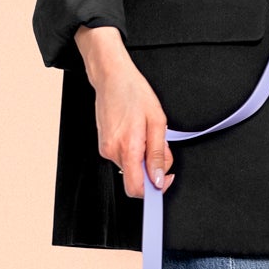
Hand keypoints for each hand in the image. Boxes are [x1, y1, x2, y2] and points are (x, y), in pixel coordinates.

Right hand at [74, 25, 174, 199]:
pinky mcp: (104, 145)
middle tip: (160, 145)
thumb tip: (158, 179)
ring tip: (147, 134)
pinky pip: (123, 158)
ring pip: (131, 168)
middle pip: (136, 178)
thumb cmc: (134, 93)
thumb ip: (158, 153)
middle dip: (152, 169)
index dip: (153, 191)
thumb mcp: (157, 121)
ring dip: (144, 158)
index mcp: (127, 147)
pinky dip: (135, 152)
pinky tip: (137, 133)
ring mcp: (105, 149)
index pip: (136, 188)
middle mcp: (112, 152)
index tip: (164, 181)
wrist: (111, 77)